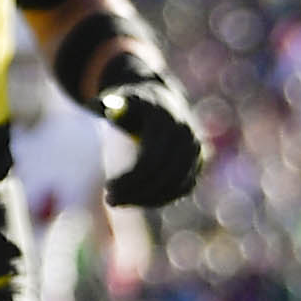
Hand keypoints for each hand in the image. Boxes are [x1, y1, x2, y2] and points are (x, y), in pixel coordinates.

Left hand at [93, 68, 204, 209]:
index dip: (130, 178)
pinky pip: (181, 189)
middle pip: (164, 175)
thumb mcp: (123, 99)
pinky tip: (135, 200)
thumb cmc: (135, 105)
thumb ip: (111, 103)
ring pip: (174, 186)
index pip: (151, 159)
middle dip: (136, 192)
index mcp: (168, 121)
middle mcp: (187, 137)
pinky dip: (159, 198)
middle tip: (110, 200)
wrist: (164, 103)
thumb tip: (103, 110)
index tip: (107, 188)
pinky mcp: (198, 165)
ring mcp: (196, 152)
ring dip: (146, 199)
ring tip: (118, 201)